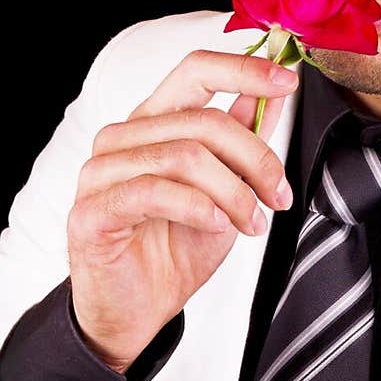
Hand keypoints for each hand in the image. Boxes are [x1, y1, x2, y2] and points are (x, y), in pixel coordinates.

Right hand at [66, 50, 298, 373]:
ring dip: (233, 193)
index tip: (287, 80)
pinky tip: (218, 225)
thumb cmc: (176, 249)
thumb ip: (243, 141)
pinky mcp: (92, 210)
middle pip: (203, 121)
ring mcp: (101, 172)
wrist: (141, 311)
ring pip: (184, 156)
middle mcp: (123, 138)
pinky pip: (154, 192)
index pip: (195, 71)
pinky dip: (198, 208)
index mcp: (153, 123)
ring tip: (253, 224)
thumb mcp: (226, 190)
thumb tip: (274, 94)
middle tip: (280, 196)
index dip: (243, 69)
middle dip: (256, 160)